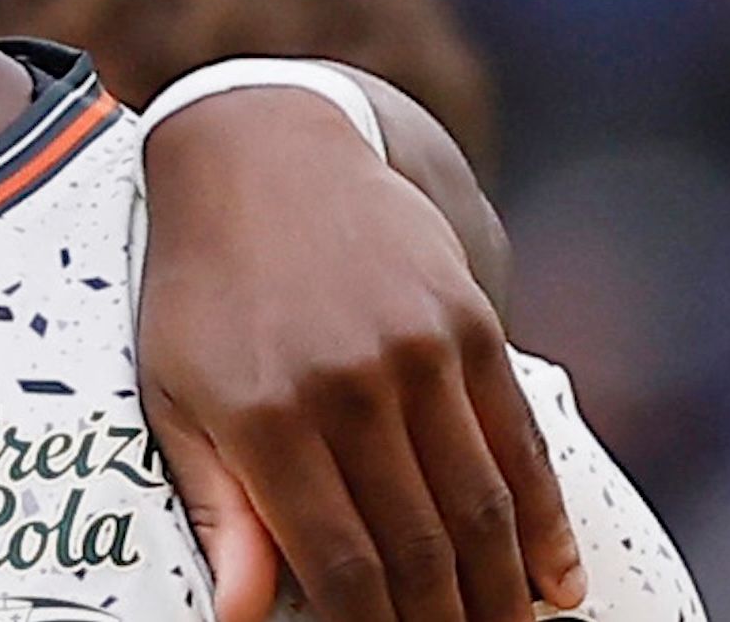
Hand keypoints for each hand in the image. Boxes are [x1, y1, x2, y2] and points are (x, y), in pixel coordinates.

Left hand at [137, 86, 583, 621]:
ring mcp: (416, 351)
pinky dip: (543, 520)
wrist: (261, 153)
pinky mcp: (469, 322)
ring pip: (477, 505)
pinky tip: (556, 579)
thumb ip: (219, 507)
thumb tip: (239, 614)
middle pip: (417, 546)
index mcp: (264, 414)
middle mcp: (347, 385)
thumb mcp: (173, 392)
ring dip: (500, 591)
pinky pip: (518, 441)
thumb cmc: (202, 289)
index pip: (338, 562)